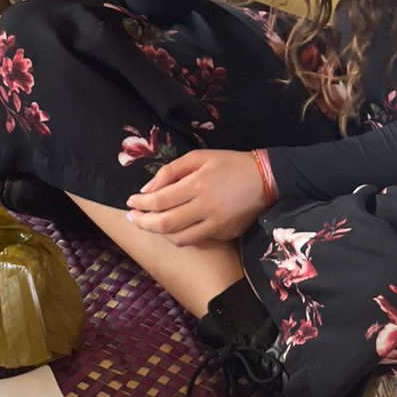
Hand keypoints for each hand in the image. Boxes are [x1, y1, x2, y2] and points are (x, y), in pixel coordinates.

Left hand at [126, 149, 266, 244]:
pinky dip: (180, 235)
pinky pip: (196, 239)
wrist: (266, 179)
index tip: (130, 202)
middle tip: (132, 217)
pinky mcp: (225, 233)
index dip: (140, 204)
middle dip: (142, 222)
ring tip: (150, 223)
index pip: (159, 200)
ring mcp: (216, 224)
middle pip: (164, 224)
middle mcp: (206, 207)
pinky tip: (174, 225)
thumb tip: (146, 189)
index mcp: (198, 184)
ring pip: (179, 238)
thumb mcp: (200, 157)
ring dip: (159, 233)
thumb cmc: (230, 163)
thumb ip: (171, 171)